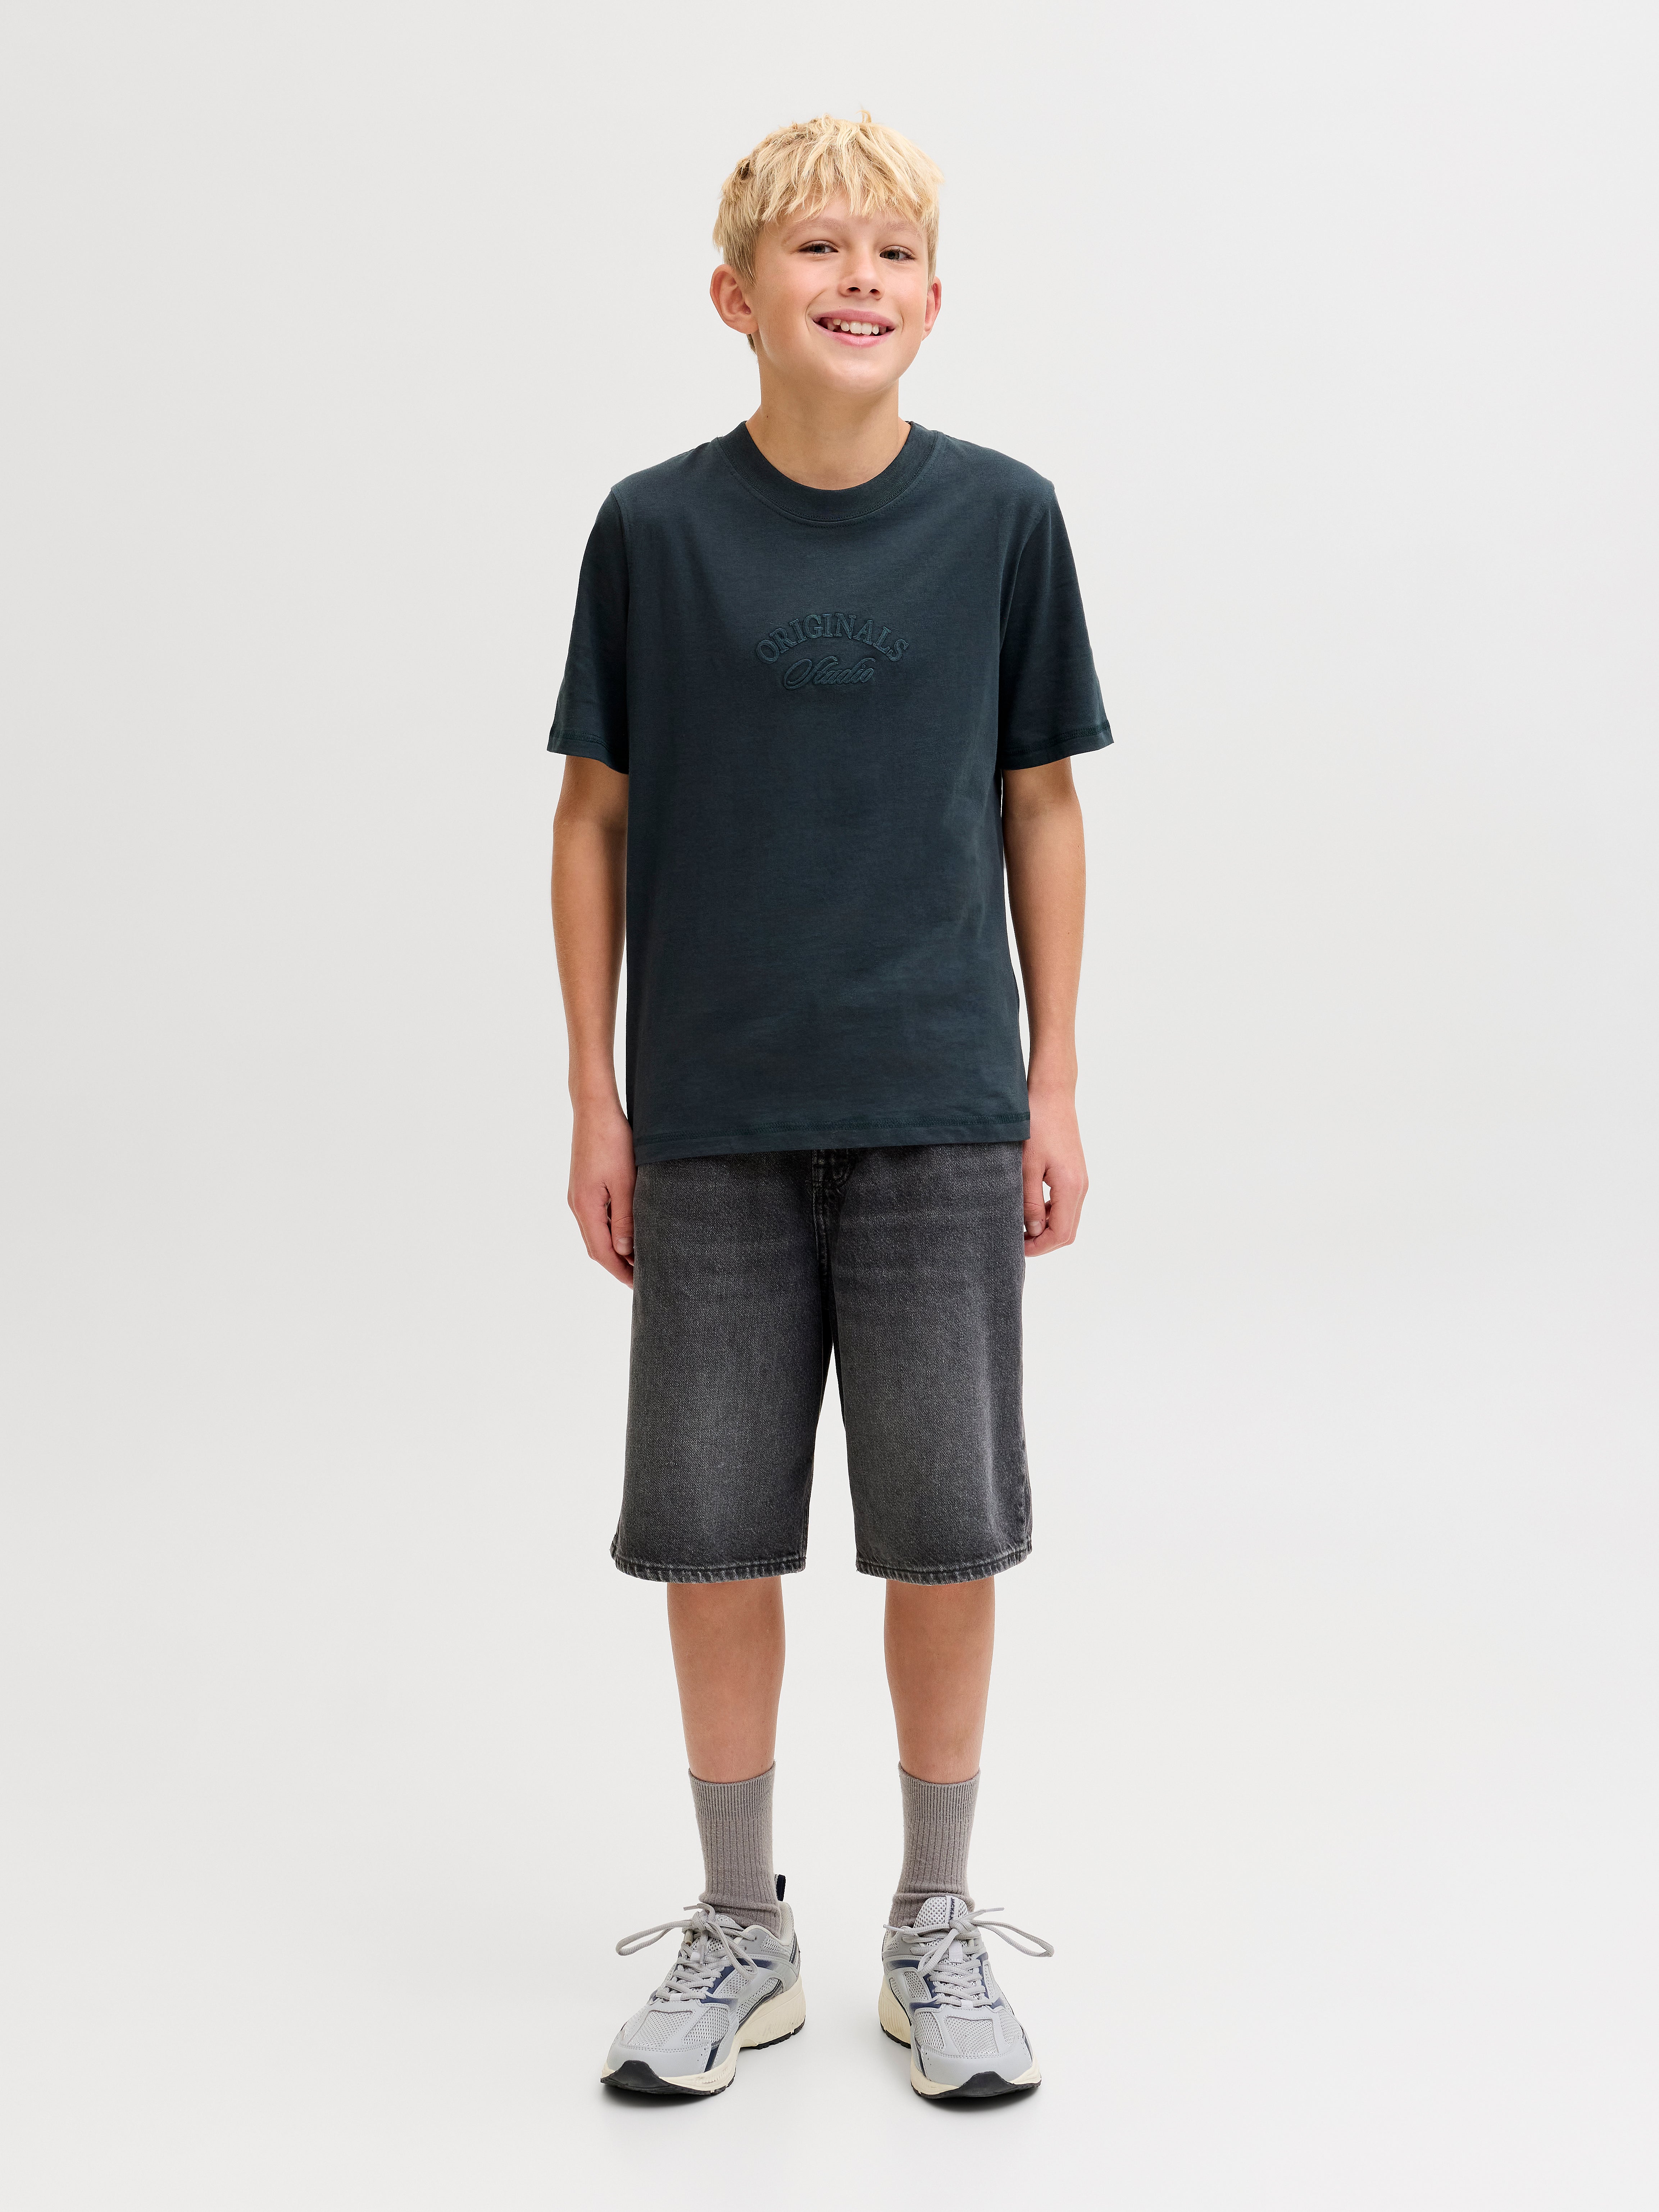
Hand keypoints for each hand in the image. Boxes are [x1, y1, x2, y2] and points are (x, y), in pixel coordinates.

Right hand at [568, 1099, 635, 1285]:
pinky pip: (596, 1218)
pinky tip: (627, 1230)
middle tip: (643, 1277)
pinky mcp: (583, 1186)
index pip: (602, 1253)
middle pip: (595, 1247)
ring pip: (595, 1233)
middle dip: (617, 1265)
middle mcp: (577, 1205)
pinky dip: (610, 1230)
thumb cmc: (612, 1141)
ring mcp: (578, 1196)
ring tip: (638, 1258)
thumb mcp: (625, 1182)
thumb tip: (624, 1250)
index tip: (640, 1285)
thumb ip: (624, 1218)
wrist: (594, 1110)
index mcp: (586, 1207)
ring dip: (614, 1248)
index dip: (620, 1272)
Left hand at [1022, 1085, 1086, 1256]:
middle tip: (1016, 1241)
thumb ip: (1029, 1202)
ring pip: (1068, 1219)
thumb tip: (1034, 1231)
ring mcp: (1080, 1180)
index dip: (1040, 1247)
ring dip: (1047, 1229)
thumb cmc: (1035, 1126)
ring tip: (1020, 1227)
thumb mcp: (1026, 1166)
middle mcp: (1081, 1186)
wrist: (1052, 1095)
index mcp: (1070, 1187)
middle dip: (1044, 1242)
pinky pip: (1066, 1204)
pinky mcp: (1075, 1173)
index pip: (1061, 1234)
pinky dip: (1050, 1214)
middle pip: (1068, 1231)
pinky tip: (1030, 1208)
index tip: (1016, 1248)